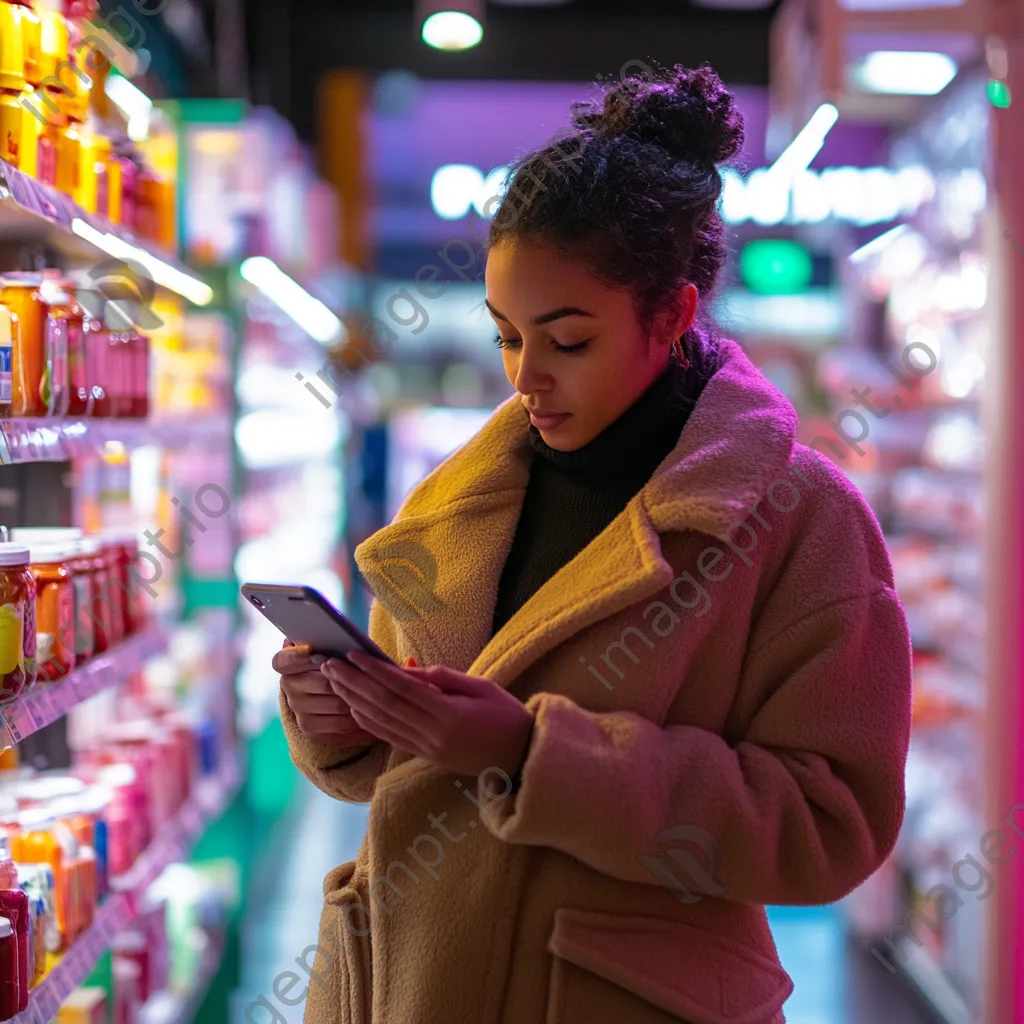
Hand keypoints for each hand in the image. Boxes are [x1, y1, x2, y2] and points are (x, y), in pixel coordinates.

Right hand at [273, 641, 379, 747]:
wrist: (328, 689)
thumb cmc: (335, 660)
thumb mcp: (330, 649)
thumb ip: (332, 644)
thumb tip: (346, 642)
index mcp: (286, 663)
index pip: (282, 660)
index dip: (295, 656)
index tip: (312, 650)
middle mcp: (288, 685)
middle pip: (322, 683)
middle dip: (348, 681)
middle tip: (367, 677)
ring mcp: (297, 708)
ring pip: (335, 704)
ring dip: (358, 700)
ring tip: (376, 694)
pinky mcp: (308, 726)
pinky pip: (338, 724)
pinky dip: (356, 718)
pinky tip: (368, 711)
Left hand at [320, 650, 534, 779]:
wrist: (522, 757)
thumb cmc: (506, 715)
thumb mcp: (481, 687)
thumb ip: (443, 678)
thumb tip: (407, 669)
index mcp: (449, 714)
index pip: (401, 689)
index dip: (374, 670)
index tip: (353, 654)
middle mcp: (433, 735)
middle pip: (384, 705)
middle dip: (354, 683)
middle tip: (331, 664)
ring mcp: (427, 749)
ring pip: (381, 723)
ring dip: (354, 701)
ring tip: (335, 682)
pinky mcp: (425, 757)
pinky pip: (390, 738)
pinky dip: (369, 722)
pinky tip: (354, 707)